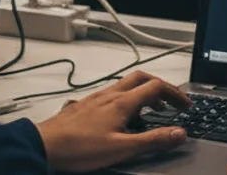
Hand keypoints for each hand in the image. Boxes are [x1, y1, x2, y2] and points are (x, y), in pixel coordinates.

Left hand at [37, 71, 191, 172]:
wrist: (41, 146)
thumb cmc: (77, 148)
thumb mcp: (121, 148)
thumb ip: (152, 140)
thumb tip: (179, 133)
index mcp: (122, 102)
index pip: (157, 87)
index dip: (176, 94)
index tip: (185, 105)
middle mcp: (110, 95)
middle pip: (142, 78)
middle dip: (161, 86)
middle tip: (172, 100)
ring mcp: (95, 98)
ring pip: (125, 85)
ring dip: (143, 92)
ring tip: (151, 108)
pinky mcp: (84, 105)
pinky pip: (111, 94)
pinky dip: (125, 99)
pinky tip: (120, 116)